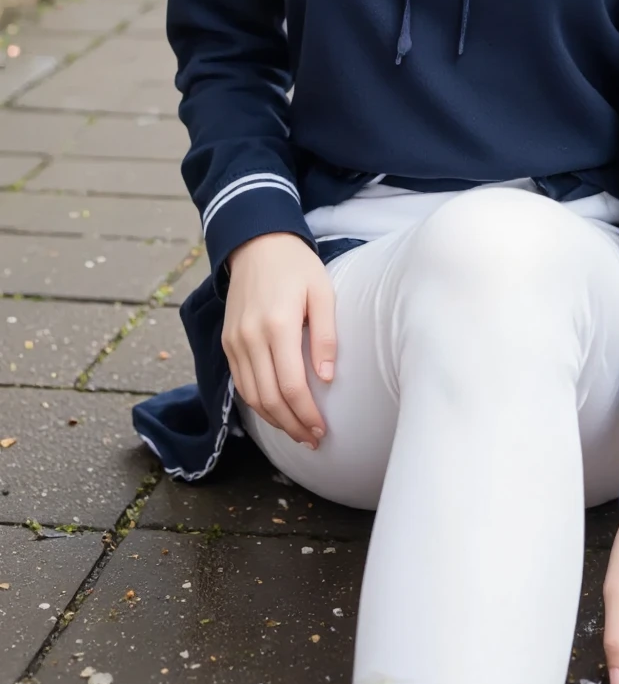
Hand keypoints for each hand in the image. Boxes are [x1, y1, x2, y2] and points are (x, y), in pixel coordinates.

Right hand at [223, 232, 336, 448]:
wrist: (256, 243)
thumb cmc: (297, 266)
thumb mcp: (322, 292)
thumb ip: (325, 336)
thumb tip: (325, 379)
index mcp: (278, 324)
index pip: (291, 386)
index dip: (306, 414)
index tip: (322, 430)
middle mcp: (250, 337)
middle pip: (269, 398)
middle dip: (292, 425)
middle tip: (313, 439)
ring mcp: (234, 341)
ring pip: (251, 396)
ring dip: (274, 420)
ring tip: (297, 432)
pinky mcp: (227, 342)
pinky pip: (241, 383)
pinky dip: (257, 403)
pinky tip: (276, 411)